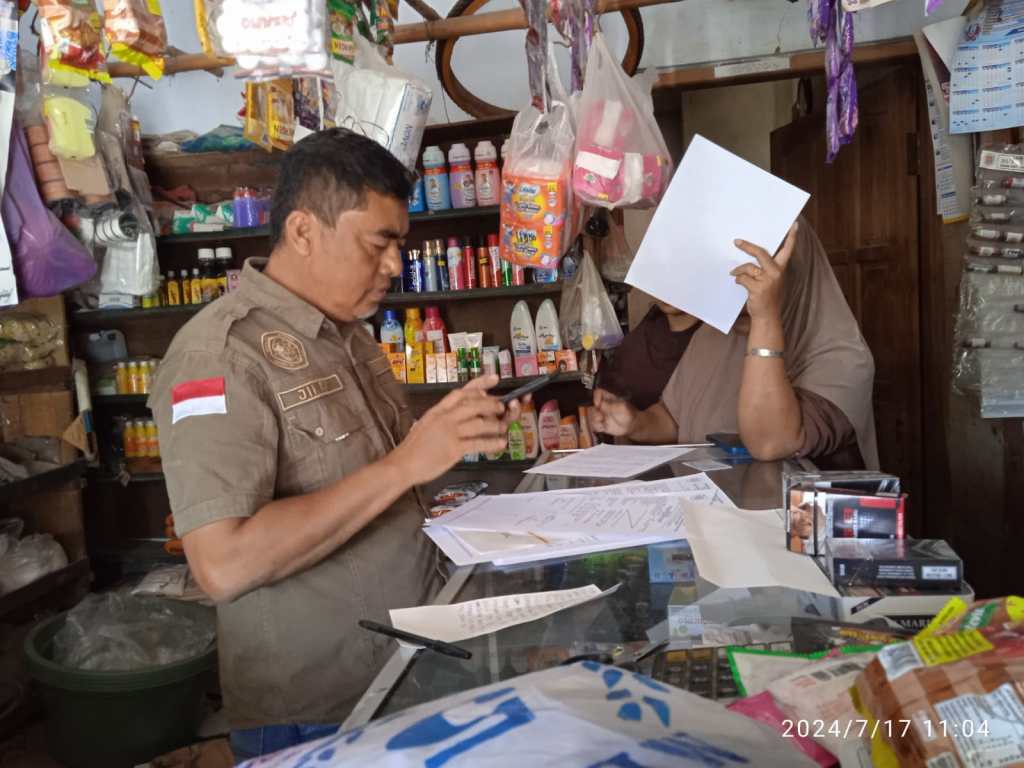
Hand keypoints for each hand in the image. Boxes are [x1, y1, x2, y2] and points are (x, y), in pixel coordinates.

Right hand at [391, 375, 518, 484]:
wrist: (403, 464)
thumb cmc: (414, 448)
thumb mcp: (426, 423)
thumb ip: (443, 416)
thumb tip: (463, 410)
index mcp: (438, 410)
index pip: (461, 392)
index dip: (480, 384)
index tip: (494, 379)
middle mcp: (445, 418)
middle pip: (474, 404)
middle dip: (491, 405)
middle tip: (501, 407)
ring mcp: (449, 433)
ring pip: (479, 423)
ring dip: (495, 425)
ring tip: (502, 427)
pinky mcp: (454, 449)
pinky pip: (478, 443)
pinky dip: (492, 443)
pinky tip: (500, 443)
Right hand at [590, 388, 637, 436]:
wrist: (632, 426)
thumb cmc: (629, 414)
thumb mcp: (622, 407)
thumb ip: (611, 405)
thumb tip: (601, 405)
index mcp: (608, 398)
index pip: (598, 392)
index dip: (596, 397)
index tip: (598, 404)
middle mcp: (603, 406)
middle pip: (592, 405)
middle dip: (594, 411)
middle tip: (601, 415)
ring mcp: (602, 415)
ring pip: (591, 416)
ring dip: (595, 419)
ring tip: (602, 421)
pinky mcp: (601, 424)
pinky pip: (594, 425)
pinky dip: (597, 427)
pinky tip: (603, 427)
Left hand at [730, 223, 797, 321]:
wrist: (767, 316)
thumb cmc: (767, 297)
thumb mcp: (770, 281)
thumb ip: (763, 269)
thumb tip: (748, 260)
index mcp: (781, 269)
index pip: (787, 250)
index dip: (792, 237)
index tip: (794, 225)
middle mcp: (776, 273)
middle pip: (761, 253)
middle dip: (748, 246)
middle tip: (737, 241)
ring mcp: (767, 280)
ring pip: (748, 267)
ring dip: (738, 270)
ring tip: (733, 274)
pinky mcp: (758, 288)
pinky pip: (742, 278)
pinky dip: (738, 280)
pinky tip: (738, 283)